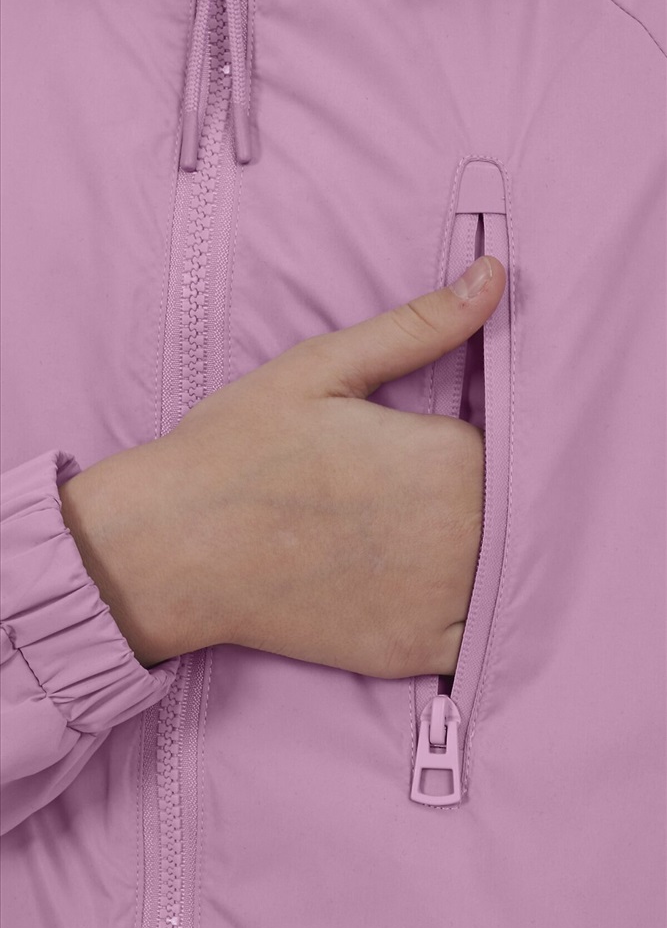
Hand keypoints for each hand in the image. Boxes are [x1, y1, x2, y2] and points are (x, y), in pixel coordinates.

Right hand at [60, 255, 504, 676]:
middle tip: (411, 487)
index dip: (477, 440)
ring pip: (502, 571)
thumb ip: (420, 325)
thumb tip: (495, 274)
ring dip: (479, 552)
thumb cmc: (239, 448)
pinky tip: (417, 585)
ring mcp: (439, 602)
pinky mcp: (412, 653)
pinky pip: (471, 635)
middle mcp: (461, 535)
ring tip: (410, 531)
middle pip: (515, 509)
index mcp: (449, 457)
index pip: (514, 445)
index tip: (436, 439)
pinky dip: (461, 612)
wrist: (170, 548)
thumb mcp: (323, 367)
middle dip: (479, 493)